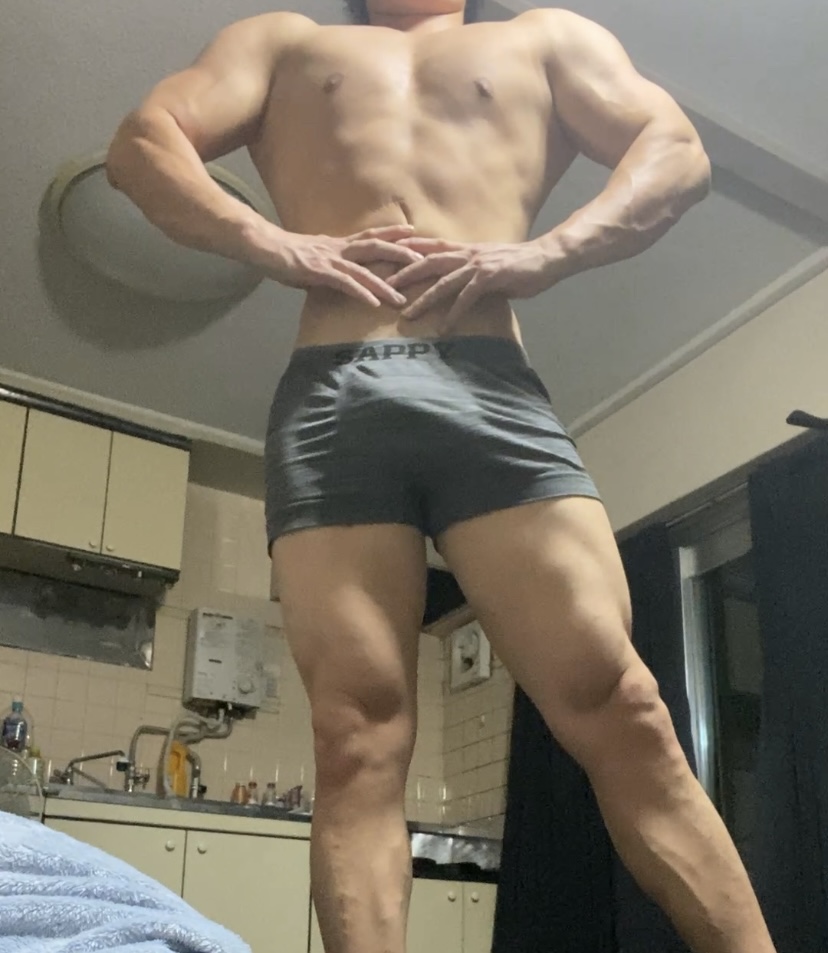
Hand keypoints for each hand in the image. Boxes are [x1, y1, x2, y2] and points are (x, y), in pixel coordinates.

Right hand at [265, 225, 423, 306]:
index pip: (371, 237)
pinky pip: (343, 283)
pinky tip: (373, 303)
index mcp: (338, 245)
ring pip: (363, 271)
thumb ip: (331, 267)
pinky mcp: (318, 271)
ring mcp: (329, 260)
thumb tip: (341, 278)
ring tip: (401, 299)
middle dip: (400, 254)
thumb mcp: (314, 260)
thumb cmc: (284, 255)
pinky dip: (360, 292)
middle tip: (424, 261)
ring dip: (383, 285)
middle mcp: (338, 249)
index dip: (392, 234)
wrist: (262, 246)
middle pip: (376, 248)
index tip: (414, 235)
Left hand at [388, 238, 559, 327]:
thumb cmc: (520, 264)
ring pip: (443, 282)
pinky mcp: (490, 278)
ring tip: (407, 315)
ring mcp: (477, 265)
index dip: (408, 250)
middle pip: (428, 262)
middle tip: (384, 287)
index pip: (431, 247)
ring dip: (424, 299)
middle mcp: (467, 254)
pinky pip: (466, 297)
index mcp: (465, 249)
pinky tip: (443, 328)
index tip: (387, 257)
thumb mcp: (490, 265)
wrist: (547, 257)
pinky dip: (453, 313)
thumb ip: (471, 273)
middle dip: (404, 274)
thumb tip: (459, 286)